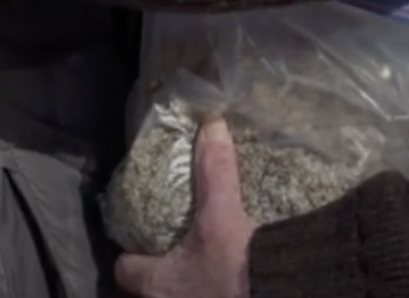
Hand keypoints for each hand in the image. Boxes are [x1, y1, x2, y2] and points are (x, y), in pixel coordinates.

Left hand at [115, 119, 256, 297]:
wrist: (283, 295)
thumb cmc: (237, 267)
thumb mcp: (221, 215)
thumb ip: (214, 171)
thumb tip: (211, 126)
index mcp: (157, 282)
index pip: (125, 269)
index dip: (131, 253)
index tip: (140, 238)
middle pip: (151, 284)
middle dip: (162, 267)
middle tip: (176, 243)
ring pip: (177, 293)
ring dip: (186, 279)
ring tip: (202, 257)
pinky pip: (205, 295)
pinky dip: (211, 286)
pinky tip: (228, 272)